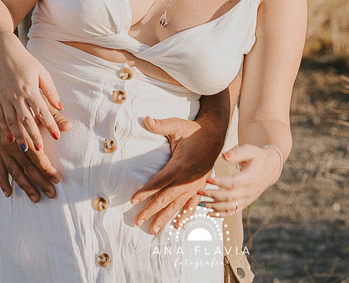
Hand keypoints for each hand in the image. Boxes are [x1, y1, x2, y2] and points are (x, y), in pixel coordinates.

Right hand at [0, 34, 65, 152]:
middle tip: (40, 150)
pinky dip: (5, 129)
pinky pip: (0, 117)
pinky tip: (10, 139)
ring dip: (19, 136)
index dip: (50, 125)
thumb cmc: (26, 62)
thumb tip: (61, 108)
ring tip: (26, 149)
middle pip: (26, 120)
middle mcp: (16, 95)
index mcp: (30, 88)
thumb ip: (51, 91)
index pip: (42, 111)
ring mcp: (4, 98)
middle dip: (34, 136)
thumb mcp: (42, 73)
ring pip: (12, 122)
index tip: (57, 136)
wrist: (2, 52)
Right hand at [0, 101, 70, 201]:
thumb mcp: (40, 105)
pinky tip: (9, 193)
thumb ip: (54, 116)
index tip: (58, 178)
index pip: (37, 156)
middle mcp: (12, 143)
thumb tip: (69, 126)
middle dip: (40, 181)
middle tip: (52, 193)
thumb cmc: (25, 103)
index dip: (47, 168)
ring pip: (15, 171)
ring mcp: (3, 148)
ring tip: (36, 198)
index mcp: (24, 133)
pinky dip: (3, 181)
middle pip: (28, 167)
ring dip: (25, 186)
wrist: (2, 98)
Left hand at [130, 114, 225, 233]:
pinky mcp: (199, 186)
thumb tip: (146, 119)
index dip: (145, 192)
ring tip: (153, 229)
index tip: (133, 201)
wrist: (215, 134)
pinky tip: (178, 226)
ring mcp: (194, 184)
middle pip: (165, 198)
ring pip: (177, 205)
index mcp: (180, 165)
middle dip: (150, 210)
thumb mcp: (176, 125)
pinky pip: (191, 204)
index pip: (158, 182)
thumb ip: (160, 125)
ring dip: (164, 217)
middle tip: (137, 221)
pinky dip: (184, 215)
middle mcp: (187, 179)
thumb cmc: (193, 130)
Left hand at [203, 143, 283, 215]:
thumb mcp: (250, 150)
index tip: (208, 179)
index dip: (220, 183)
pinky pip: (233, 212)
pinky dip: (221, 215)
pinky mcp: (245, 203)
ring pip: (230, 207)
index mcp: (250, 178)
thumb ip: (237, 153)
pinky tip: (209, 214)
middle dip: (213, 195)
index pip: (233, 183)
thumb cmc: (257, 157)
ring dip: (214, 207)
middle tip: (199, 191)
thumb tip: (224, 156)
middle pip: (229, 197)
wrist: (270, 168)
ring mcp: (247, 199)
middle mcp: (249, 191)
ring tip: (200, 203)